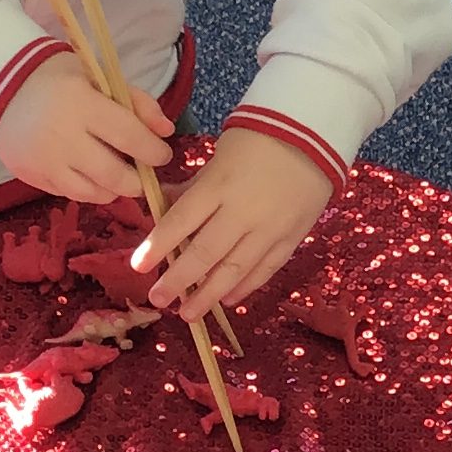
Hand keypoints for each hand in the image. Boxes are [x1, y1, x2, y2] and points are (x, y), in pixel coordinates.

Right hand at [0, 53, 171, 204]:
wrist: (0, 88)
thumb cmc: (57, 78)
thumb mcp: (98, 77)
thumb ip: (136, 101)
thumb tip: (166, 131)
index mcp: (82, 105)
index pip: (130, 137)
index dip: (153, 151)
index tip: (163, 155)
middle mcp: (62, 137)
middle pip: (114, 176)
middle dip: (137, 181)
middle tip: (144, 175)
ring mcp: (44, 162)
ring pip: (93, 193)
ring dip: (113, 190)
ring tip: (118, 177)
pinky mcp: (30, 177)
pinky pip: (69, 194)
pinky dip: (87, 189)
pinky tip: (91, 176)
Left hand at [132, 127, 333, 319]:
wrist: (313, 136)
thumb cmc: (257, 141)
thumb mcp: (217, 158)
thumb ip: (192, 189)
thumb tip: (159, 207)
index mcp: (219, 185)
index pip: (181, 221)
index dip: (158, 246)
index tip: (138, 266)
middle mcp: (243, 211)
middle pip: (206, 253)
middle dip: (179, 280)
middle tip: (158, 299)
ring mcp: (270, 228)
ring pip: (235, 269)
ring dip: (209, 295)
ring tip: (188, 314)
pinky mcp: (291, 238)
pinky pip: (265, 269)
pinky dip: (245, 287)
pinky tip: (227, 300)